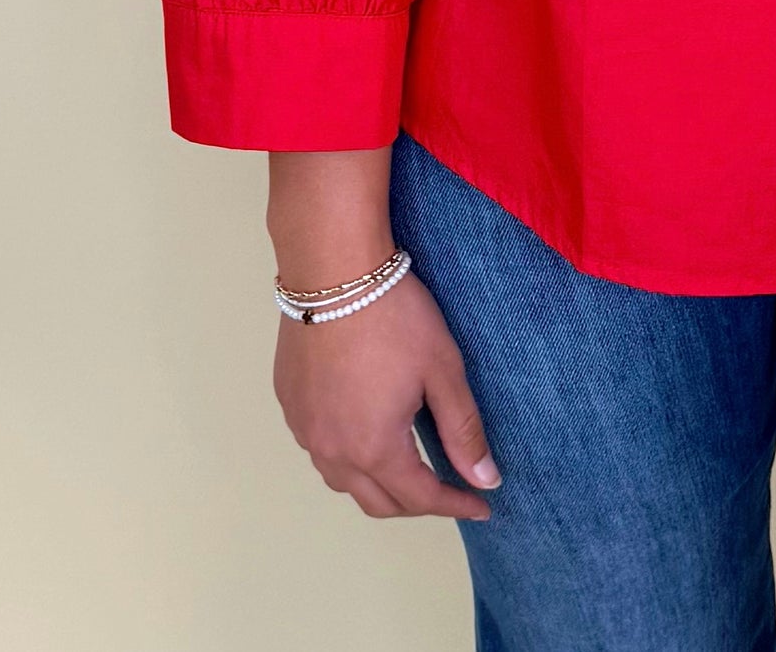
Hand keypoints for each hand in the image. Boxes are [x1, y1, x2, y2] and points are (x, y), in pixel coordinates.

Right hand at [273, 270, 500, 521]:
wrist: (333, 271)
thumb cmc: (394, 316)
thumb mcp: (442, 370)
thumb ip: (462, 431)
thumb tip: (485, 480)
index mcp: (375, 448)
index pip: (421, 498)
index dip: (455, 504)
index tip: (480, 505)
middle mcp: (333, 451)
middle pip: (378, 503)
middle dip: (417, 503)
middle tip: (448, 489)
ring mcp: (305, 430)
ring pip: (343, 481)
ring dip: (377, 483)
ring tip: (407, 465)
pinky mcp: (290, 404)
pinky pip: (319, 449)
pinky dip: (346, 454)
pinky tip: (364, 430)